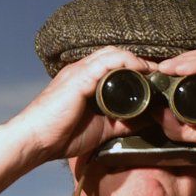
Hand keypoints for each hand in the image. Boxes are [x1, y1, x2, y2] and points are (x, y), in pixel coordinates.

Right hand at [3, 46, 154, 163]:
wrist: (36, 141)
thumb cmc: (61, 136)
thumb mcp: (102, 129)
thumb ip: (122, 122)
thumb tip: (146, 120)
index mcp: (83, 79)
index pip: (113, 63)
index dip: (135, 67)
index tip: (155, 78)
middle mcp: (81, 70)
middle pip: (116, 54)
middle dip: (140, 61)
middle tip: (160, 73)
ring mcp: (79, 71)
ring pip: (114, 53)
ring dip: (137, 60)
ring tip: (155, 71)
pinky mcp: (79, 78)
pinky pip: (108, 62)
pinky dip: (128, 63)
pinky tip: (142, 70)